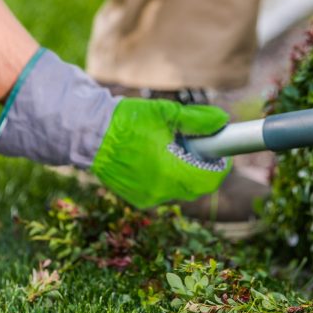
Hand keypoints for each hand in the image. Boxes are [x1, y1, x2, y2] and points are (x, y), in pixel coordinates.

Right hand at [0, 50, 229, 208]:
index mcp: (172, 171)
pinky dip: (166, 177)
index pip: (211, 179)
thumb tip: (222, 121)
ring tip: (172, 148)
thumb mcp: (166, 113)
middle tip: (198, 146)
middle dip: (203, 168)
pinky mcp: (136, 198)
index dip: (221, 165)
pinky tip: (155, 158)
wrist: (90, 135)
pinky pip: (162, 191)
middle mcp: (162, 191)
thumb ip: (197, 120)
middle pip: (197, 187)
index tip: (220, 151)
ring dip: (184, 172)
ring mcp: (148, 197)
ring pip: (179, 189)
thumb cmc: (128, 121)